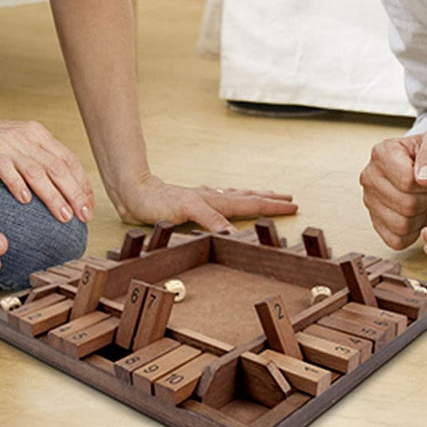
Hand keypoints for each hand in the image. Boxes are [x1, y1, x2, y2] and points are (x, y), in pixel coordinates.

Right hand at [0, 114, 93, 224]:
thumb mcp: (18, 146)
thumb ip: (39, 160)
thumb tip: (66, 189)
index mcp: (37, 134)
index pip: (68, 159)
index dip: (81, 184)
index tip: (88, 206)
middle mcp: (25, 136)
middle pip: (57, 167)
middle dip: (73, 193)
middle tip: (83, 216)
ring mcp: (6, 142)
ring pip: (36, 171)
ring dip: (52, 195)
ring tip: (63, 215)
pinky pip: (5, 168)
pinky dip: (17, 184)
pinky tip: (25, 201)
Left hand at [114, 175, 296, 233]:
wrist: (134, 193)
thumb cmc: (156, 202)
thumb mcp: (185, 209)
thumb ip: (210, 219)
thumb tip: (234, 234)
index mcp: (214, 200)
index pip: (250, 203)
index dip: (271, 206)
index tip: (293, 206)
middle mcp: (211, 198)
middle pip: (247, 197)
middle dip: (269, 199)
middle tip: (290, 199)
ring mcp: (202, 200)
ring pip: (235, 197)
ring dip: (253, 197)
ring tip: (267, 196)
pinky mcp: (191, 203)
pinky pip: (219, 200)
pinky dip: (232, 200)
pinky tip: (227, 201)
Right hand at [360, 126, 426, 249]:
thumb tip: (423, 178)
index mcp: (381, 152)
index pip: (407, 181)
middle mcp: (369, 176)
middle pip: (405, 205)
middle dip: (426, 200)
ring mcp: (370, 201)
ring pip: (401, 225)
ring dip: (421, 217)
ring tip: (423, 201)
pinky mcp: (376, 223)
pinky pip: (396, 240)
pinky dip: (412, 233)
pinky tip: (417, 216)